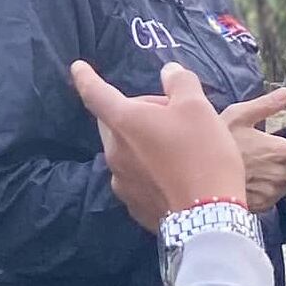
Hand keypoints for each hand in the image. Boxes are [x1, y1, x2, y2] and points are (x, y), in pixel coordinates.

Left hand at [70, 61, 244, 227]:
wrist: (208, 218)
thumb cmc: (202, 153)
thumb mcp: (198, 107)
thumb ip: (180, 82)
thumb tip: (169, 71)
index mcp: (124, 122)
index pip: (96, 93)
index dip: (86, 77)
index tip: (78, 68)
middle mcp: (114, 152)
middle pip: (115, 122)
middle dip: (136, 113)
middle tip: (171, 115)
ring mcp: (122, 182)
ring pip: (127, 151)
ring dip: (144, 142)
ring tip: (179, 148)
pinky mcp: (134, 206)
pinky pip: (137, 177)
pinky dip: (150, 169)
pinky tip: (176, 175)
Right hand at [221, 89, 285, 212]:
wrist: (196, 179)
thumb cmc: (216, 144)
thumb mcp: (238, 116)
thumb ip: (266, 106)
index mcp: (279, 151)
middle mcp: (280, 175)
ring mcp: (272, 193)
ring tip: (268, 166)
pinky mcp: (261, 206)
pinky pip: (275, 197)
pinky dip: (273, 188)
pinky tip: (256, 179)